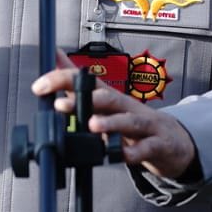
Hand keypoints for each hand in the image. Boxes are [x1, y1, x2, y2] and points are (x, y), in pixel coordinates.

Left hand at [31, 51, 197, 179]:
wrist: (172, 141)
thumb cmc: (134, 118)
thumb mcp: (107, 100)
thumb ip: (80, 82)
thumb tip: (55, 56)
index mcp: (111, 97)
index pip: (85, 82)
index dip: (62, 81)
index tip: (39, 86)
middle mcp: (126, 107)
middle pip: (107, 97)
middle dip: (85, 99)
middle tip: (62, 105)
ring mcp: (144, 125)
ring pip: (128, 121)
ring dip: (110, 122)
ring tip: (92, 125)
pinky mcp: (157, 144)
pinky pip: (145, 148)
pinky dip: (133, 152)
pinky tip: (122, 155)